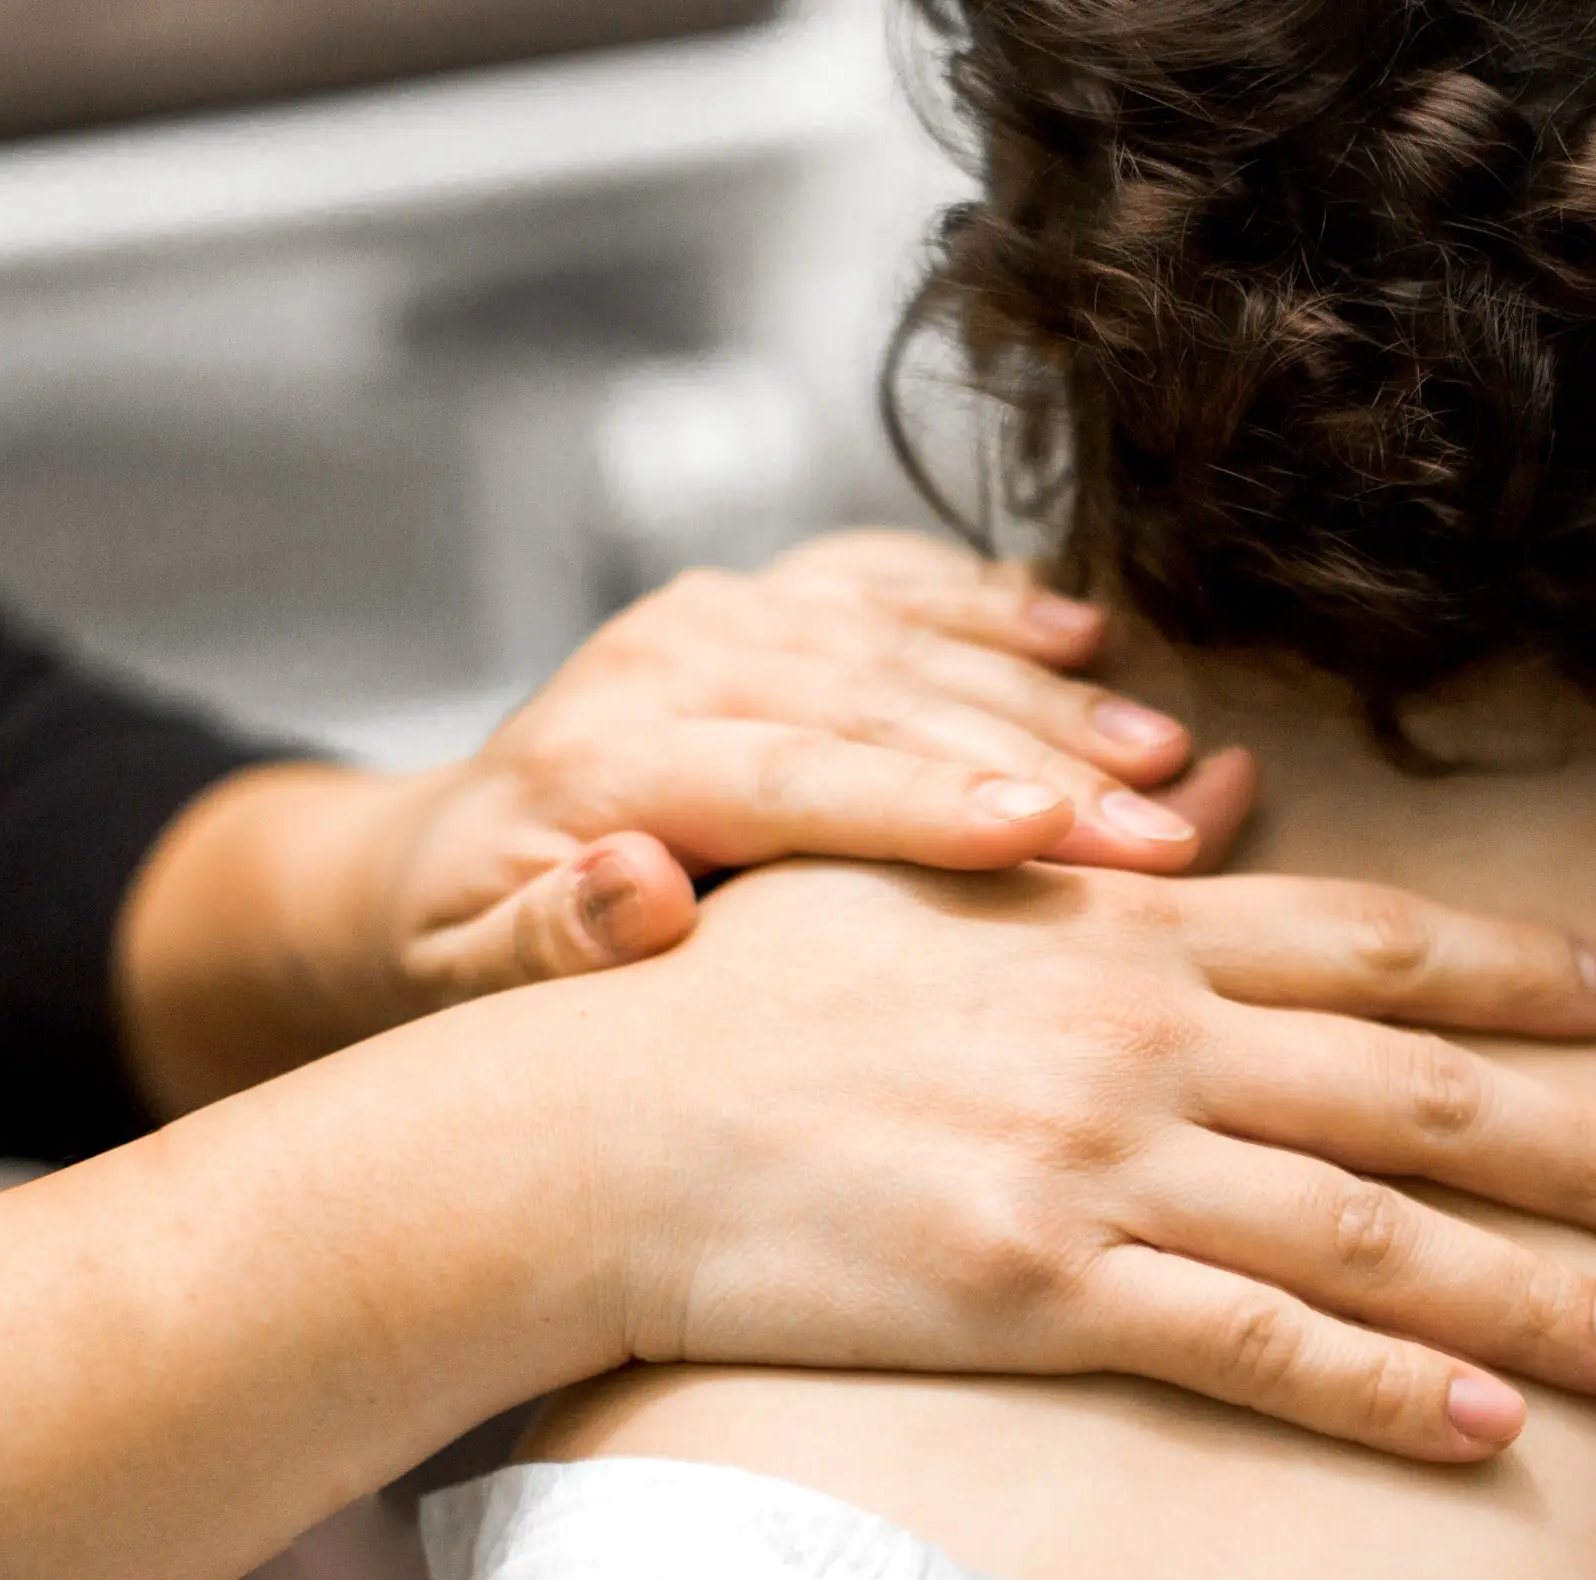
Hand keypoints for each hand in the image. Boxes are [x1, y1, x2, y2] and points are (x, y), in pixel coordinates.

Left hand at [123, 537, 1259, 1110]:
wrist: (426, 865)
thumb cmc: (465, 956)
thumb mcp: (469, 983)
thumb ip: (552, 942)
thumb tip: (636, 889)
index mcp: (602, 757)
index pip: (788, 777)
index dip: (926, 803)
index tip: (1051, 834)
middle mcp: (666, 657)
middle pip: (878, 702)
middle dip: (1037, 762)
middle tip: (1168, 827)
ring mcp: (717, 612)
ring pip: (905, 639)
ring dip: (1046, 694)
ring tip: (1170, 752)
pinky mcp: (759, 599)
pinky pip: (887, 581)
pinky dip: (989, 603)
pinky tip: (1089, 629)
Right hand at [530, 861, 1595, 1460]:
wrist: (598, 1120)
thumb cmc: (750, 997)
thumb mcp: (930, 884)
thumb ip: (1099, 840)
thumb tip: (1224, 782)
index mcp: (1123, 929)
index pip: (1372, 940)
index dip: (1521, 970)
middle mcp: (1140, 1034)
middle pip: (1415, 1090)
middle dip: (1579, 1149)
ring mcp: (1098, 1162)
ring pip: (1369, 1232)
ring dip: (1528, 1296)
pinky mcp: (1041, 1289)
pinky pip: (1255, 1347)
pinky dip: (1384, 1392)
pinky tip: (1489, 1432)